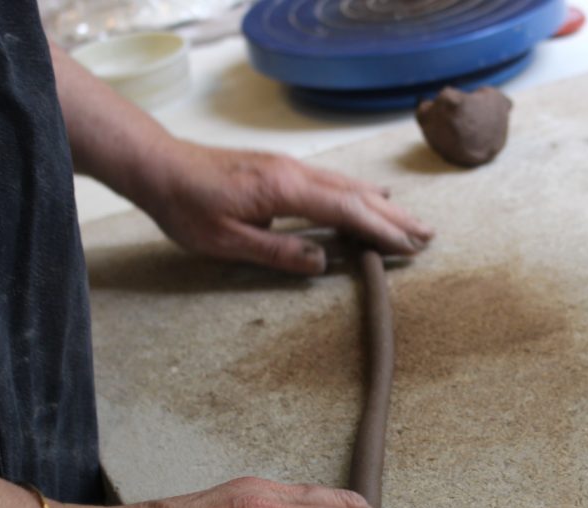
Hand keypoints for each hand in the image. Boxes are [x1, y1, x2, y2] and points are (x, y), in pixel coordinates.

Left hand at [137, 143, 434, 274]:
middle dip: (396, 216)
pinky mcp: (282, 170)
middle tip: (428, 235)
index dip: (382, 230)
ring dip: (384, 203)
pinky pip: (334, 181)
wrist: (158, 165)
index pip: (347, 210)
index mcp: (284, 190)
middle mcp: (294, 173)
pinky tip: (371, 194)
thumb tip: (323, 261)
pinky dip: (361, 192)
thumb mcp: (226, 241)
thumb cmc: (186, 207)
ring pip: (349, 185)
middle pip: (358, 194)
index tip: (410, 247)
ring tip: (411, 220)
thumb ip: (277, 252)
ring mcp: (290, 168)